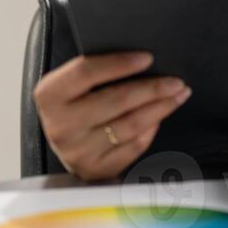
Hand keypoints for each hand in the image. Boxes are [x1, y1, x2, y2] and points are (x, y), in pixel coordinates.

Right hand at [32, 51, 190, 180]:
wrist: (62, 137)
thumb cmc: (75, 100)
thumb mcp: (74, 81)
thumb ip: (98, 70)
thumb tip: (144, 61)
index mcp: (50, 95)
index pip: (86, 72)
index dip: (120, 64)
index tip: (148, 58)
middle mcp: (60, 125)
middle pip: (116, 101)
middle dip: (152, 89)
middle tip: (176, 82)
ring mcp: (77, 151)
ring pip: (129, 125)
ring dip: (160, 108)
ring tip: (178, 95)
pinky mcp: (94, 169)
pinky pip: (132, 147)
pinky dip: (151, 130)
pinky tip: (160, 118)